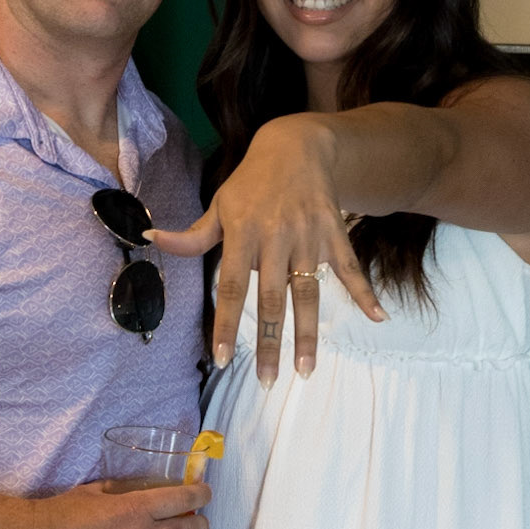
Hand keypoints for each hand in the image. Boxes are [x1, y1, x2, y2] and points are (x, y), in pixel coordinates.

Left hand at [146, 114, 385, 385]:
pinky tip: (377, 317)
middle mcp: (276, 238)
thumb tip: (151, 242)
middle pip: (272, 299)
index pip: (231, 287)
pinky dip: (364, 291)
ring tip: (305, 370)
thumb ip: (192, 236)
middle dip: (270, 343)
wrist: (296, 147)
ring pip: (308, 293)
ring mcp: (308, 237)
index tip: (223, 358)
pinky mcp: (333, 233)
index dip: (228, 323)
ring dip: (308, 334)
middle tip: (269, 381)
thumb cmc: (250, 183)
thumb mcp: (219, 205)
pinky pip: (348, 267)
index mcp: (243, 233)